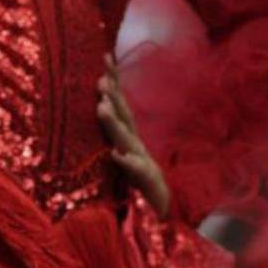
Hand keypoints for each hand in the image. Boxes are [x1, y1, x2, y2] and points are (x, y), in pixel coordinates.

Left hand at [97, 56, 170, 219]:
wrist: (168, 211)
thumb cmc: (142, 181)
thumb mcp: (127, 153)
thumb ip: (117, 130)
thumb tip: (102, 103)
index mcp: (131, 136)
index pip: (121, 105)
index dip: (113, 82)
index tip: (105, 57)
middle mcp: (137, 145)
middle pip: (125, 116)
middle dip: (112, 96)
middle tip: (99, 77)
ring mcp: (142, 162)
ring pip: (127, 140)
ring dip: (114, 123)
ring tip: (101, 107)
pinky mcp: (146, 183)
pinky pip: (136, 172)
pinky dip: (127, 162)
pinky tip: (116, 155)